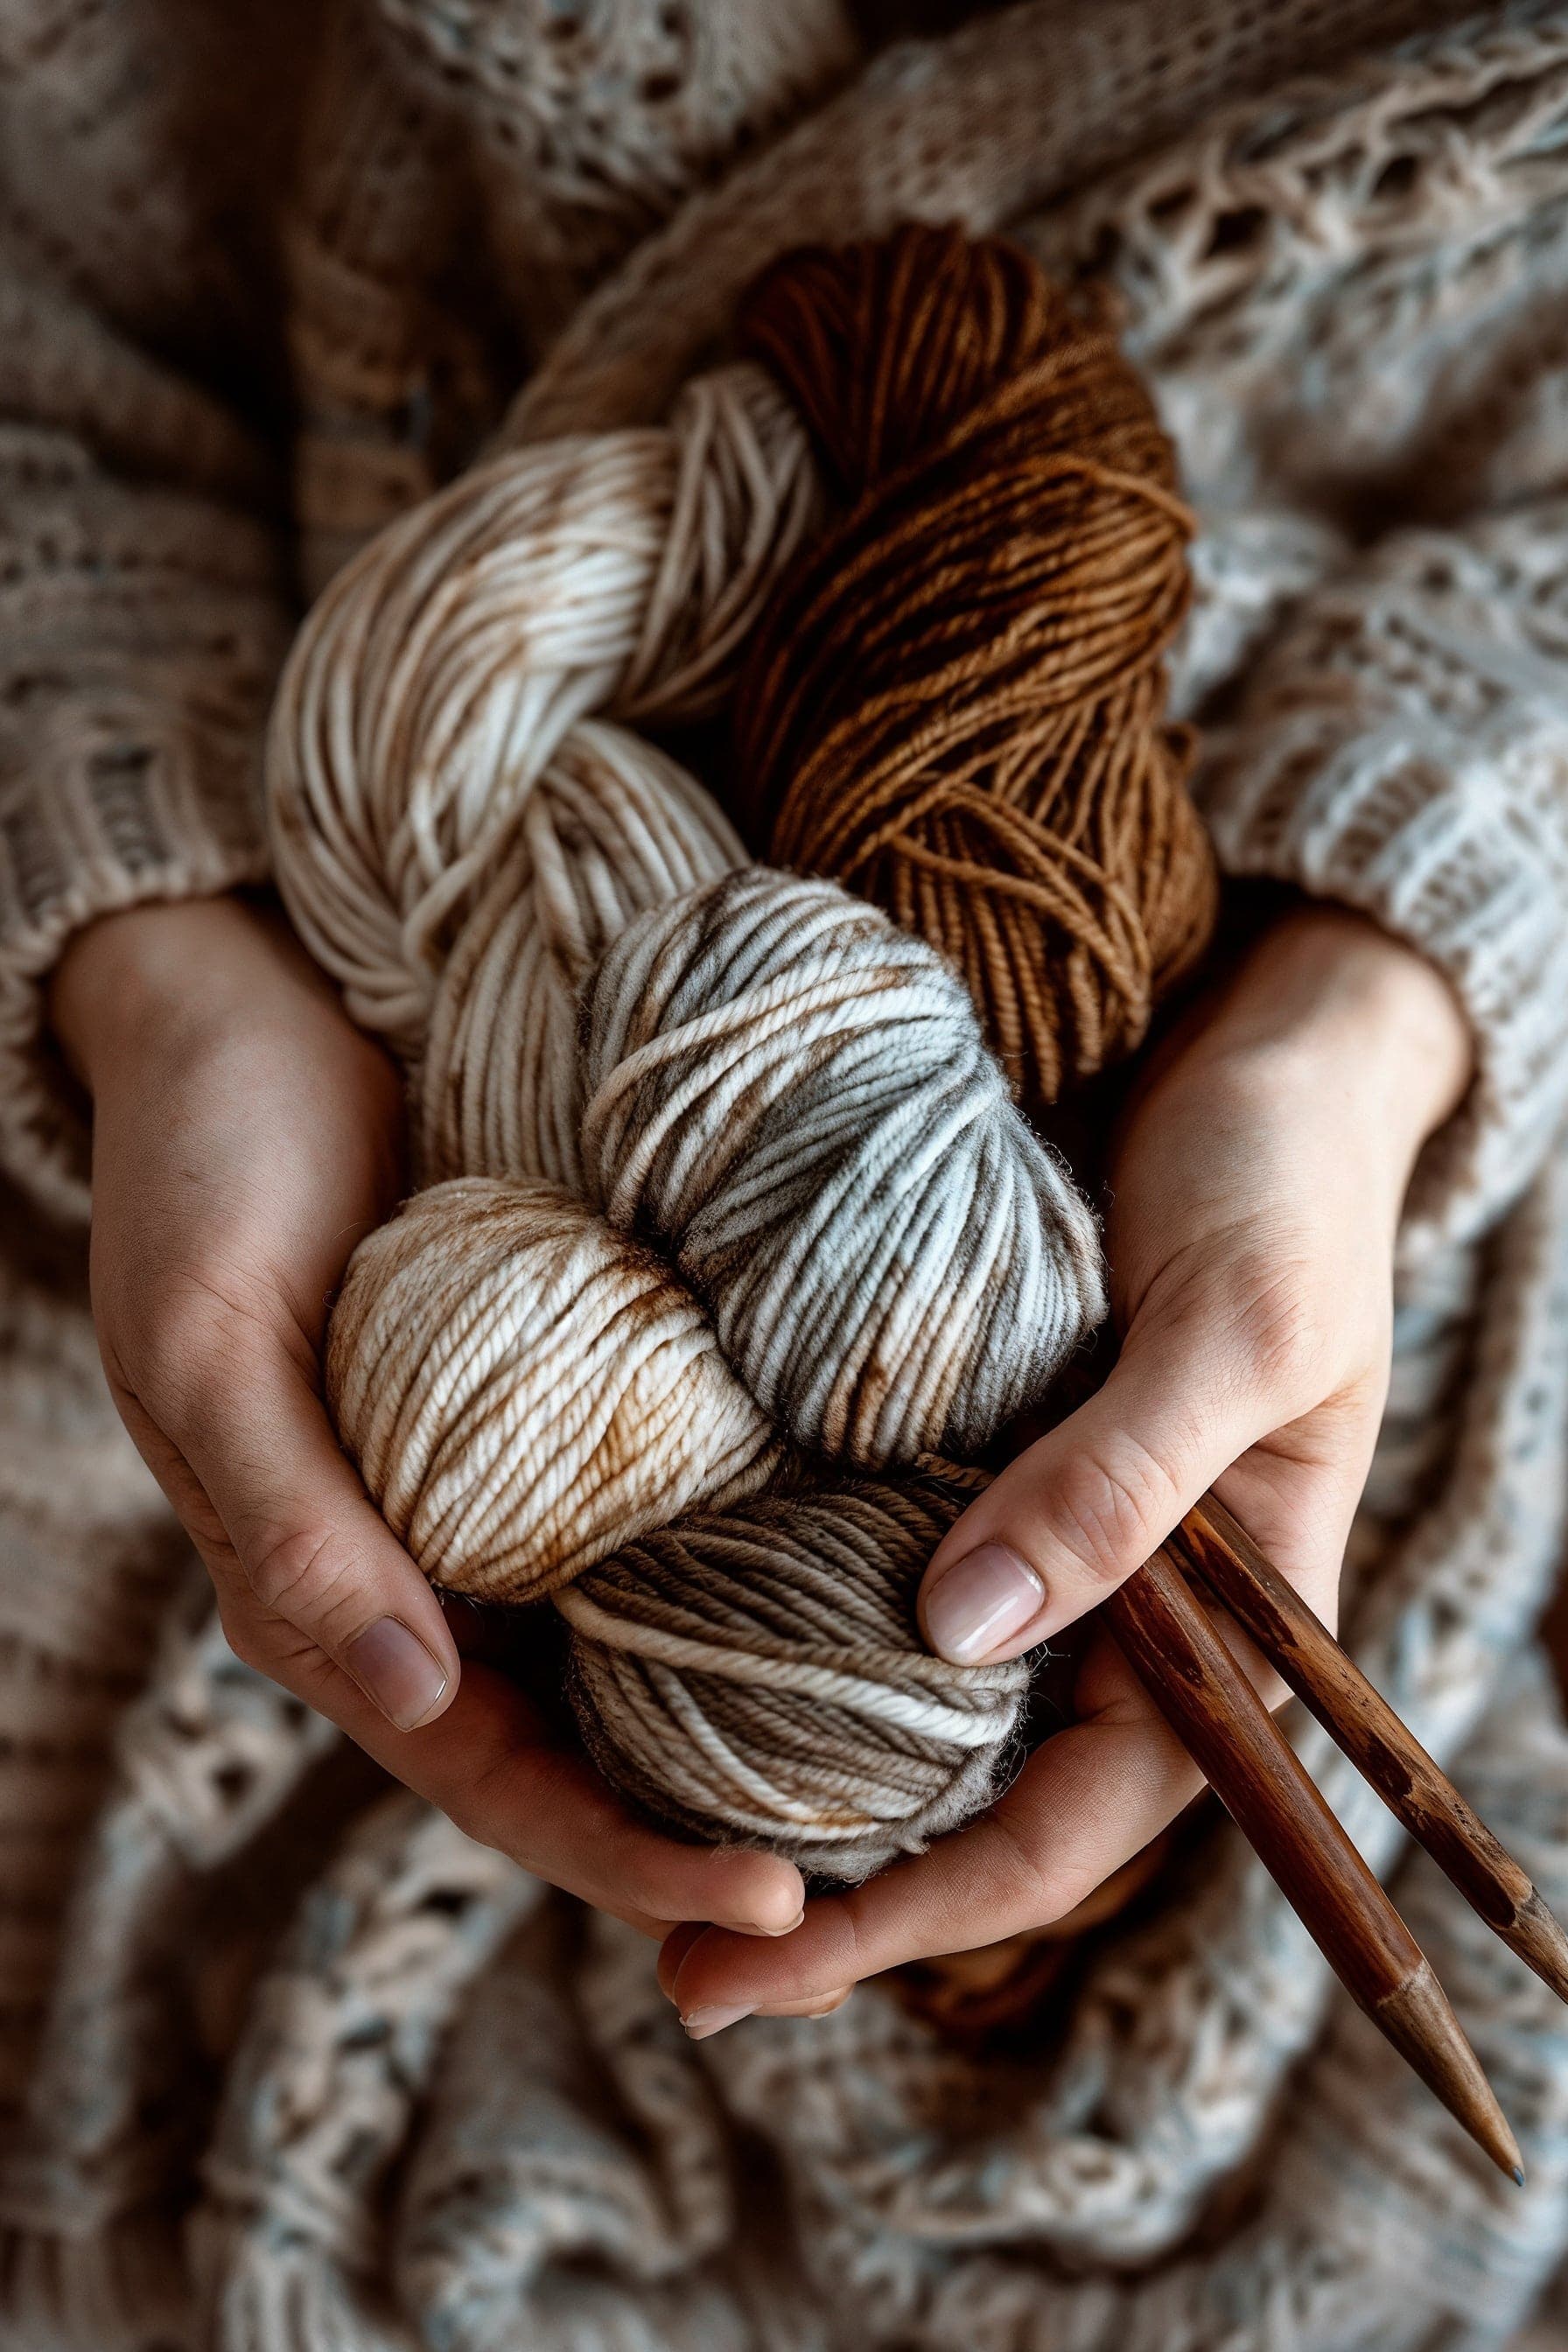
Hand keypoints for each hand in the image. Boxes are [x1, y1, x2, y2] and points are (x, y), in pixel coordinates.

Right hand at [51, 896, 803, 1938]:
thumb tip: (415, 1695)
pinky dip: (758, 1548)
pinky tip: (865, 1561)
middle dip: (720, 1818)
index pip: (491, 1774)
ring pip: (648, 1634)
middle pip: (594, 1736)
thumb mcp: (209, 1344)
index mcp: (337, 1591)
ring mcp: (522, 1479)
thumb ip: (289, 1524)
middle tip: (891, 1859)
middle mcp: (445, 1560)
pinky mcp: (583, 1384)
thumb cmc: (205, 1171)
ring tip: (914, 1747)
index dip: (620, 1855)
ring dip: (762, 1703)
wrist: (252, 1005)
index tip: (771, 1904)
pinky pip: (674, 1495)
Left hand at [657, 904, 1471, 2026]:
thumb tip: (959, 1635)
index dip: (929, 1917)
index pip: (1072, 1831)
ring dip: (796, 1782)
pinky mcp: (970, 1460)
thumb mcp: (1228, 1331)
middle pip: (972, 1801)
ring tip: (643, 1842)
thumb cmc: (1286, 1189)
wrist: (1262, 1059)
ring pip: (912, 1710)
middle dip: (836, 1895)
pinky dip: (792, 1631)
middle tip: (674, 1964)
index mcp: (1227, 1637)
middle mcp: (1121, 1614)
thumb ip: (1118, 1482)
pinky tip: (682, 1654)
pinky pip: (874, 1575)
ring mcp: (1039, 1538)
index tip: (778, 1969)